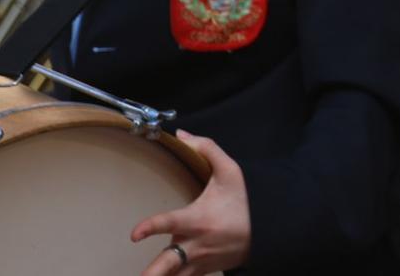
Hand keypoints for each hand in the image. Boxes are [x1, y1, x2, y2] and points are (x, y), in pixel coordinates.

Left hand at [133, 133, 249, 274]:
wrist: (265, 231)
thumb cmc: (244, 202)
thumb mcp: (231, 172)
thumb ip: (207, 150)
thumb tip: (181, 136)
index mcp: (198, 219)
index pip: (170, 223)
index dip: (151, 227)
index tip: (134, 234)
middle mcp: (195, 244)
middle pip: (168, 264)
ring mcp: (197, 261)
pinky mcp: (200, 270)